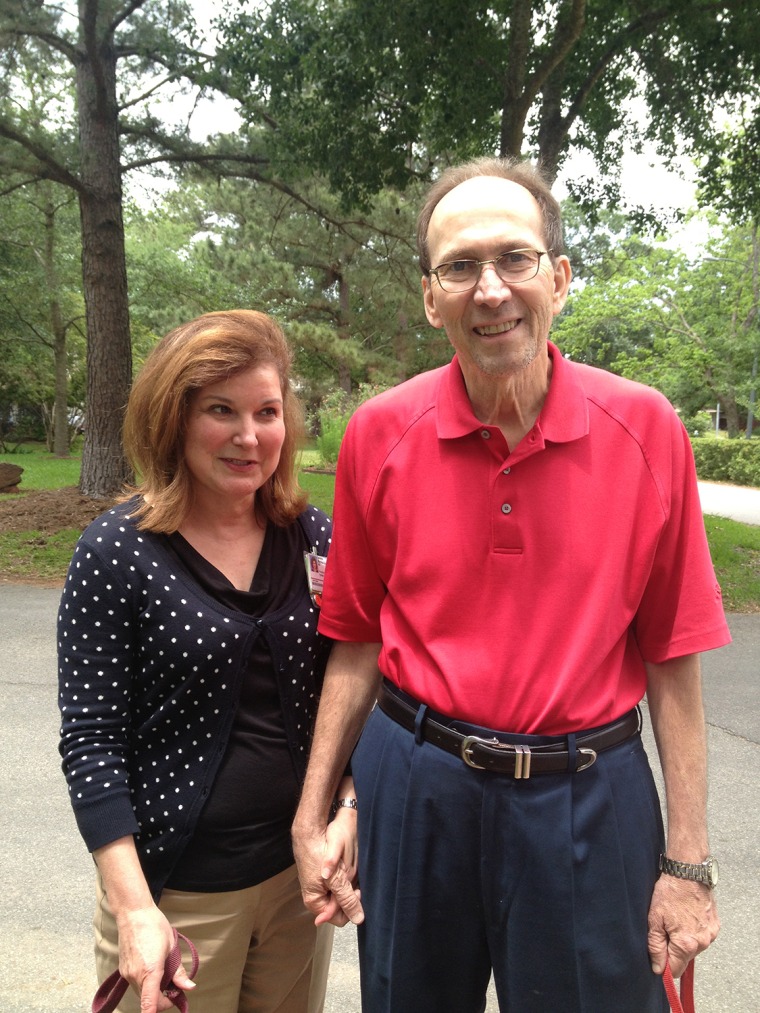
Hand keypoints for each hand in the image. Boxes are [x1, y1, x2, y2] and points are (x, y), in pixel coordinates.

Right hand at [114, 907, 196, 1012]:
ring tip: (166, 975)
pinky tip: (154, 969)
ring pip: (142, 993)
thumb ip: (178, 971)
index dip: (157, 1012)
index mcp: (150, 971)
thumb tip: (189, 987)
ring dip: (154, 991)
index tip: (169, 1008)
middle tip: (176, 988)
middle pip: (149, 1000)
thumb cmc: (154, 926)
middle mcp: (135, 976)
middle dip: (163, 999)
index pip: (149, 1003)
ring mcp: (127, 974)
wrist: (133, 913)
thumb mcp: (172, 947)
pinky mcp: (123, 970)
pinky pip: (136, 984)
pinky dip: (146, 983)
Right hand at [293, 812, 363, 926]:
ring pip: (342, 893)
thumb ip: (346, 899)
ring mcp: (319, 887)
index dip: (351, 907)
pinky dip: (345, 877)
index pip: (340, 918)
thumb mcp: (336, 878)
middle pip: (341, 906)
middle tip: (353, 877)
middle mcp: (316, 898)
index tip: (356, 891)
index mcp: (315, 902)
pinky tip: (346, 866)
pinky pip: (339, 883)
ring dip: (348, 884)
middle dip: (350, 894)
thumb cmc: (318, 854)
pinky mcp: (323, 877)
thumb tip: (359, 919)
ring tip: (349, 870)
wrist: (309, 833)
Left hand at [647, 874, 718, 977]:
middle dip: (673, 949)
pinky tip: (686, 916)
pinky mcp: (715, 926)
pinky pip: (702, 936)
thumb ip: (656, 947)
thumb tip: (658, 968)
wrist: (687, 872)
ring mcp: (711, 934)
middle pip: (685, 958)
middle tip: (665, 928)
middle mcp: (702, 942)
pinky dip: (693, 931)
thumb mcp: (654, 919)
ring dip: (684, 940)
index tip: (658, 953)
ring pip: (693, 948)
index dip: (664, 964)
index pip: (676, 969)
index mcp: (686, 943)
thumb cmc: (669, 892)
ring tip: (676, 919)